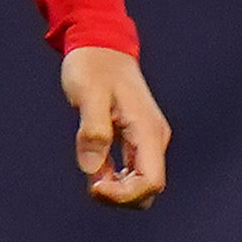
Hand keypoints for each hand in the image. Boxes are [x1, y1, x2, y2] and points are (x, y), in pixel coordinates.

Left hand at [63, 44, 169, 207]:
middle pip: (149, 189)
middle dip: (121, 197)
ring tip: (91, 174)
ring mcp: (147, 140)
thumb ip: (92, 130)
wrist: (100, 45)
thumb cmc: (92, 66)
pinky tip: (95, 168)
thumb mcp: (88, 95)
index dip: (124, 194)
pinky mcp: (136, 139)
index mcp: (147, 130)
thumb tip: (91, 169)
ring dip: (117, 189)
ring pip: (141, 183)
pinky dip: (114, 178)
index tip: (93, 186)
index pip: (151, 181)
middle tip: (90, 184)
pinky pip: (132, 171)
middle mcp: (153, 138)